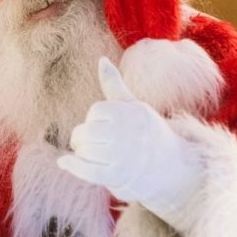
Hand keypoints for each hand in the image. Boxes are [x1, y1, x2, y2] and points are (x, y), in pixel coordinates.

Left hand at [56, 57, 202, 228]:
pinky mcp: (118, 176)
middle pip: (87, 131)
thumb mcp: (133, 105)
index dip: (94, 119)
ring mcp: (123, 156)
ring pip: (86, 151)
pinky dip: (73, 166)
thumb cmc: (148, 132)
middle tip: (87, 142)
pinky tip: (63, 162)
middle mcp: (127, 134)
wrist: (173, 168)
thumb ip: (114, 84)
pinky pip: (88, 171)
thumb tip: (101, 59)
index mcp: (131, 113)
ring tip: (89, 154)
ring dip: (81, 153)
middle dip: (81, 137)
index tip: (101, 126)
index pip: (97, 111)